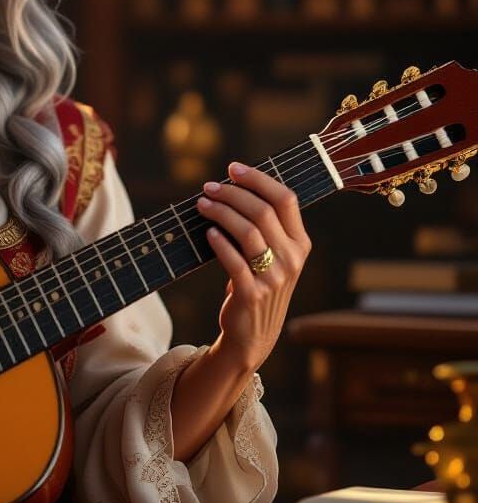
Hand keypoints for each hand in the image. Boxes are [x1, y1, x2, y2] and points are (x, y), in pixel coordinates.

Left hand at [196, 161, 311, 372]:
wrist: (252, 334)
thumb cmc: (257, 284)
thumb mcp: (272, 256)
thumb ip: (264, 226)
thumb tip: (231, 185)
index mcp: (300, 244)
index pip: (286, 199)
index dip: (258, 179)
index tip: (233, 168)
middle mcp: (292, 259)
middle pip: (263, 211)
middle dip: (232, 193)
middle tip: (208, 188)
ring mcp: (274, 278)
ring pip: (248, 232)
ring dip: (221, 212)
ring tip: (202, 204)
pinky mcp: (252, 294)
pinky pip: (234, 261)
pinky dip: (219, 243)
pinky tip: (207, 232)